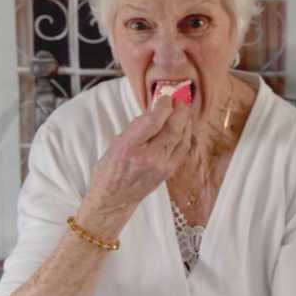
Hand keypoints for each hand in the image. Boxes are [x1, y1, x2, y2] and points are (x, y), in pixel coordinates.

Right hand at [82, 94, 192, 223]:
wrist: (113, 200)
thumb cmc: (109, 170)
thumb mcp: (114, 144)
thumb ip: (135, 128)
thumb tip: (153, 112)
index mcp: (128, 148)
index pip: (153, 121)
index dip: (163, 105)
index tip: (165, 95)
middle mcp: (147, 158)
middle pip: (173, 128)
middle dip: (180, 109)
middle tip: (180, 98)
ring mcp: (161, 166)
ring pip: (182, 138)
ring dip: (186, 120)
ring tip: (184, 108)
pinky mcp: (168, 172)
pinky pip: (183, 149)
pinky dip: (186, 135)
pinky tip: (185, 126)